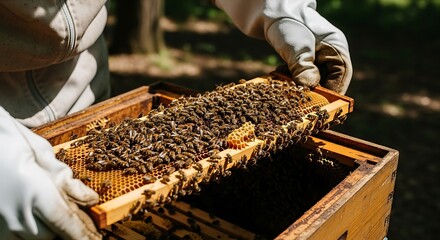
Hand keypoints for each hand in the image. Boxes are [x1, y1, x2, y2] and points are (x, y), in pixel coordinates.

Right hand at [0, 107, 100, 238]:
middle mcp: (17, 213)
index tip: (96, 239)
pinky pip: (16, 236)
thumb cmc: (4, 138)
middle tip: (71, 213)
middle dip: (64, 227)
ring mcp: (1, 222)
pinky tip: (29, 213)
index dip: (84, 235)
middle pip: (52, 235)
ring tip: (47, 209)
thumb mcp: (38, 150)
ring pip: (34, 238)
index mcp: (35, 193)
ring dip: (46, 228)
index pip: (67, 224)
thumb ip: (64, 177)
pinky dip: (28, 228)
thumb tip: (89, 198)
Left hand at [214, 0, 352, 93]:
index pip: (341, 77)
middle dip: (312, 92)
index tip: (319, 107)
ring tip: (285, 87)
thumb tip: (310, 90)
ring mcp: (314, 58)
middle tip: (297, 101)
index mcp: (336, 48)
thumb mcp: (297, 47)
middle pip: (326, 81)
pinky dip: (289, 80)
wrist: (268, 10)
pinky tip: (278, 79)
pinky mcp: (299, 60)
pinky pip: (298, 76)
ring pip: (310, 81)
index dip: (332, 94)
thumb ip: (304, 67)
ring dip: (298, 87)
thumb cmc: (287, 24)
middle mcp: (328, 54)